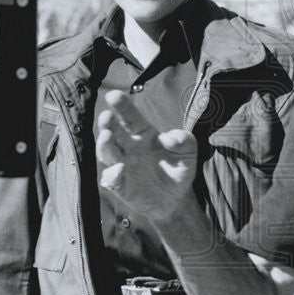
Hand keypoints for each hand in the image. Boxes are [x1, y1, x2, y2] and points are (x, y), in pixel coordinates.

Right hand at [96, 90, 197, 219]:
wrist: (176, 199)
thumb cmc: (179, 168)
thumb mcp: (189, 151)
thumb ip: (184, 140)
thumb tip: (168, 139)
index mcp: (143, 133)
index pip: (130, 117)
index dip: (121, 106)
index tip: (113, 95)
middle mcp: (128, 147)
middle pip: (113, 131)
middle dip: (107, 123)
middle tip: (106, 116)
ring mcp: (122, 165)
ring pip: (107, 152)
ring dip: (104, 145)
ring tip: (106, 136)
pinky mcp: (120, 185)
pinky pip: (112, 179)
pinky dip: (113, 175)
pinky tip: (120, 169)